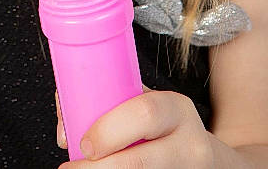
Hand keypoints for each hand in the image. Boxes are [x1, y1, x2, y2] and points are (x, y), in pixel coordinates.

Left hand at [56, 85, 214, 167]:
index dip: (109, 130)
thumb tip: (65, 129)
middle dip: (100, 167)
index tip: (83, 144)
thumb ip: (109, 104)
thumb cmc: (160, 126)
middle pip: (140, 161)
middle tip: (71, 167)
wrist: (201, 156)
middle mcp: (190, 144)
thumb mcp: (146, 105)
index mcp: (176, 108)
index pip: (144, 113)